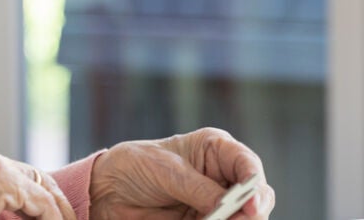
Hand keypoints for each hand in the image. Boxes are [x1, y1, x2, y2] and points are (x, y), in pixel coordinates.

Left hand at [88, 128, 273, 219]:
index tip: (250, 204)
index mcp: (216, 150)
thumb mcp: (166, 171)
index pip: (248, 165)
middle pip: (255, 198)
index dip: (254, 184)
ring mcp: (216, 203)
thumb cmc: (136, 165)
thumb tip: (228, 206)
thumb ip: (198, 188)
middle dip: (250, 212)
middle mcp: (222, 176)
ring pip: (243, 218)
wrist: (108, 190)